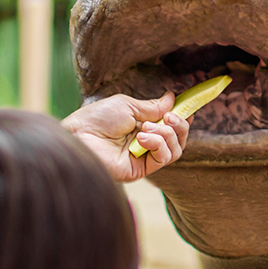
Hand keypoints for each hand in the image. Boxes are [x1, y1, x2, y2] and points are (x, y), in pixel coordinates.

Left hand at [63, 92, 189, 182]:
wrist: (79, 136)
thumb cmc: (96, 119)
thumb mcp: (127, 106)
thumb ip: (152, 107)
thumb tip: (172, 98)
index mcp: (142, 126)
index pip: (170, 125)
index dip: (182, 118)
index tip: (188, 108)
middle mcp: (145, 143)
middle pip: (177, 139)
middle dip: (179, 125)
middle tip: (169, 116)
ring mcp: (143, 157)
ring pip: (174, 149)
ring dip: (166, 134)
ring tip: (146, 127)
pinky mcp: (140, 170)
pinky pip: (163, 158)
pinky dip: (158, 144)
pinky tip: (143, 137)